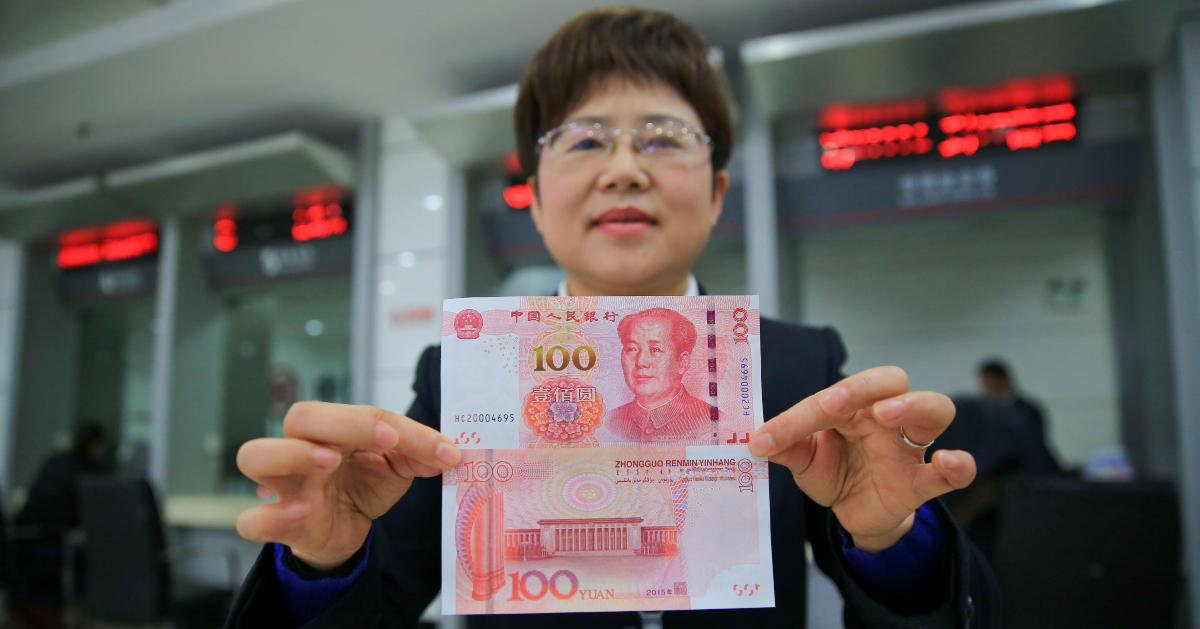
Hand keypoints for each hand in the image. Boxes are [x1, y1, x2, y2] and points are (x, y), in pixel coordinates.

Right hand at [235, 402, 461, 569]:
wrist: (345, 533)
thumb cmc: (362, 487)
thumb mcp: (396, 468)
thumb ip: (420, 454)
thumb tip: (451, 453)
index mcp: (333, 430)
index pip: (353, 413)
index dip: (384, 422)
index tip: (424, 441)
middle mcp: (301, 448)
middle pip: (300, 417)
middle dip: (341, 423)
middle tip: (383, 440)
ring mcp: (284, 485)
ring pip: (255, 455)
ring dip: (292, 454)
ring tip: (329, 462)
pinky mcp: (277, 524)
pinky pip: (251, 519)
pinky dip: (271, 516)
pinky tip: (301, 512)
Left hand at [748, 366, 975, 551]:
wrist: (855, 512)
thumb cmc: (835, 471)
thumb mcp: (803, 460)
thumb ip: (785, 447)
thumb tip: (756, 441)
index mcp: (852, 406)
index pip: (830, 398)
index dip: (794, 419)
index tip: (762, 441)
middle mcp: (885, 416)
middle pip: (891, 380)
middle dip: (863, 386)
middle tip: (833, 403)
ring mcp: (909, 447)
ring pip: (935, 408)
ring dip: (912, 405)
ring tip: (887, 415)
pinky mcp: (922, 482)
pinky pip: (953, 472)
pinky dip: (958, 465)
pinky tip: (949, 461)